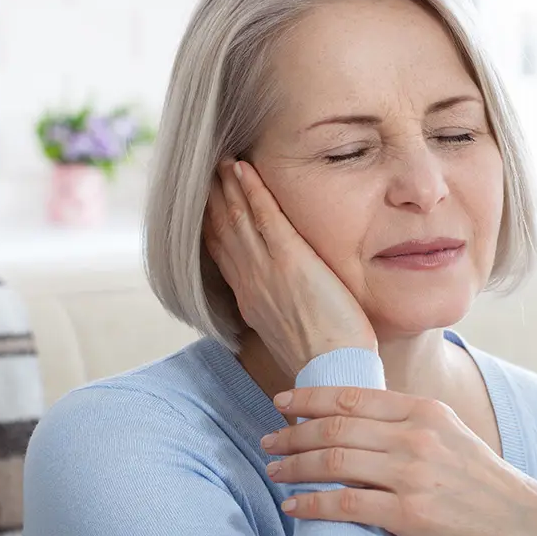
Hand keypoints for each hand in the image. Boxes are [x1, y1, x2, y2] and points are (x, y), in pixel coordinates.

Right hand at [203, 160, 377, 377]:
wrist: (332, 373)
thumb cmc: (324, 362)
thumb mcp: (293, 335)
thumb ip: (282, 313)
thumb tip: (285, 307)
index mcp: (251, 300)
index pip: (222, 255)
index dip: (211, 226)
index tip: (205, 205)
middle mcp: (250, 281)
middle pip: (221, 231)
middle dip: (212, 199)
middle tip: (205, 172)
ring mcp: (267, 269)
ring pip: (237, 218)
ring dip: (227, 186)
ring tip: (221, 162)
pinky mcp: (290, 260)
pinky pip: (264, 215)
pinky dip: (251, 189)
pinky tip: (243, 168)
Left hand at [259, 386, 536, 535]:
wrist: (518, 522)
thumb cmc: (477, 478)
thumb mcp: (447, 432)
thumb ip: (405, 420)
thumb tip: (354, 413)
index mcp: (423, 410)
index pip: (353, 397)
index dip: (310, 398)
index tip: (282, 402)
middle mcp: (415, 436)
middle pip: (336, 427)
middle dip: (293, 433)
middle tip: (269, 441)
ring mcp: (412, 475)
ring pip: (335, 462)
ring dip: (296, 466)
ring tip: (275, 471)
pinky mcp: (409, 514)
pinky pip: (346, 504)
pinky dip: (313, 503)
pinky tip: (294, 506)